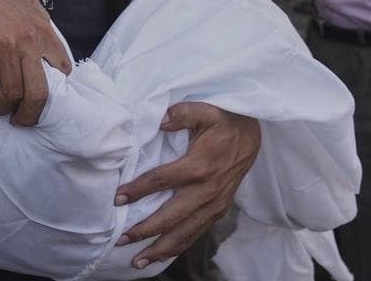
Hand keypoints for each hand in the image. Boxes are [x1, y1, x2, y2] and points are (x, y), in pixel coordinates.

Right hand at [0, 0, 70, 125]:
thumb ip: (38, 18)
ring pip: (12, 94)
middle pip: (40, 92)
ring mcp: (4, 45)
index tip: (39, 95)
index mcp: (41, 28)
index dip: (54, 88)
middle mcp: (27, 38)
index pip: (61, 68)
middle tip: (20, 120)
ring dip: (0, 108)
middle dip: (30, 114)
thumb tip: (49, 41)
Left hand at [113, 103, 260, 269]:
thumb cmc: (224, 121)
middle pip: (171, 217)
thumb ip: (181, 113)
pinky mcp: (218, 210)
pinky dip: (178, 247)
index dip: (137, 190)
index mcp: (199, 167)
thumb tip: (161, 121)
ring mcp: (214, 204)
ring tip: (137, 261)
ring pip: (185, 233)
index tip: (117, 199)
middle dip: (145, 231)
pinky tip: (161, 255)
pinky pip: (196, 233)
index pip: (161, 181)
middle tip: (121, 239)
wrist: (252, 135)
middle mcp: (207, 191)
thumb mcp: (204, 110)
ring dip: (160, 249)